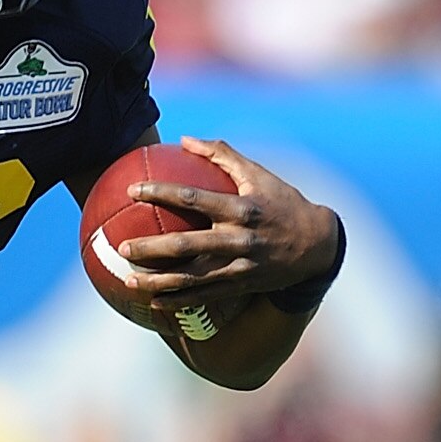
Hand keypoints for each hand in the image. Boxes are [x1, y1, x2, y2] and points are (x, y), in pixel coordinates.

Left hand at [115, 138, 342, 311]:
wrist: (318, 246)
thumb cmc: (284, 204)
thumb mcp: (259, 175)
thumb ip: (222, 155)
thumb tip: (185, 139)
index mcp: (241, 209)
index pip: (193, 199)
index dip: (160, 193)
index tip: (133, 190)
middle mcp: (239, 240)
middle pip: (186, 246)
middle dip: (150, 249)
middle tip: (121, 248)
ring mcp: (240, 267)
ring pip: (192, 279)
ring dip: (157, 283)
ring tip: (128, 281)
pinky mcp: (242, 286)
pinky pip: (205, 297)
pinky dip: (179, 301)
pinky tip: (155, 302)